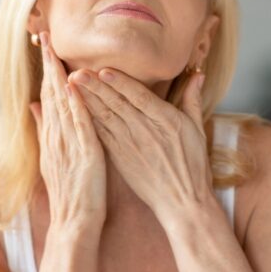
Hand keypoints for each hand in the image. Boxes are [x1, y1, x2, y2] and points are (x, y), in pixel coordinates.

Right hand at [29, 32, 106, 229]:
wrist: (73, 222)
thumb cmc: (70, 192)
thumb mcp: (54, 157)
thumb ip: (45, 129)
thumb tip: (33, 104)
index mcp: (53, 135)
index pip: (48, 95)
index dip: (46, 69)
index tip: (45, 44)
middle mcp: (57, 136)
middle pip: (50, 93)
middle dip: (48, 63)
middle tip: (46, 34)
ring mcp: (68, 144)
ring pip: (61, 104)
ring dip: (58, 76)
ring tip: (55, 50)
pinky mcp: (83, 154)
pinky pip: (79, 125)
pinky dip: (75, 104)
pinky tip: (73, 86)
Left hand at [72, 67, 213, 226]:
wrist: (183, 202)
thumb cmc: (193, 166)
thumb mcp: (198, 130)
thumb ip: (193, 100)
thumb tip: (198, 74)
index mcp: (167, 120)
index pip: (139, 96)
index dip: (120, 83)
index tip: (103, 69)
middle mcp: (146, 131)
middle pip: (117, 104)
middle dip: (96, 87)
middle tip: (77, 72)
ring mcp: (130, 146)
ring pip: (105, 118)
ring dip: (87, 101)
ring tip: (72, 85)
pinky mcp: (120, 158)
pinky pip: (102, 136)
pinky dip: (88, 122)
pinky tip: (76, 110)